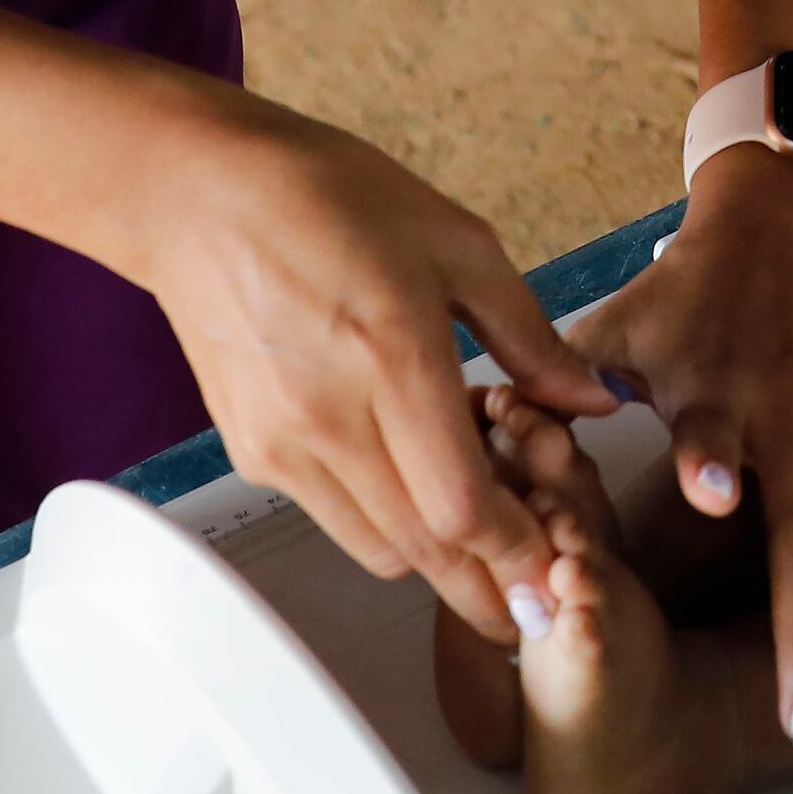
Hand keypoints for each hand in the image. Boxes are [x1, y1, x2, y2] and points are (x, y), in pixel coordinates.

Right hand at [109, 86, 611, 644]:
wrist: (199, 196)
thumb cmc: (329, 197)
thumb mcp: (458, 244)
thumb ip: (529, 337)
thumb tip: (593, 399)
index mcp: (393, 357)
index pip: (463, 507)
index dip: (517, 553)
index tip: (557, 571)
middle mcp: (331, 418)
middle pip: (424, 549)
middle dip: (488, 585)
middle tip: (534, 597)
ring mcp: (283, 444)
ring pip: (378, 548)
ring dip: (436, 555)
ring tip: (481, 527)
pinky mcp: (252, 453)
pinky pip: (334, 516)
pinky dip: (383, 520)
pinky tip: (412, 481)